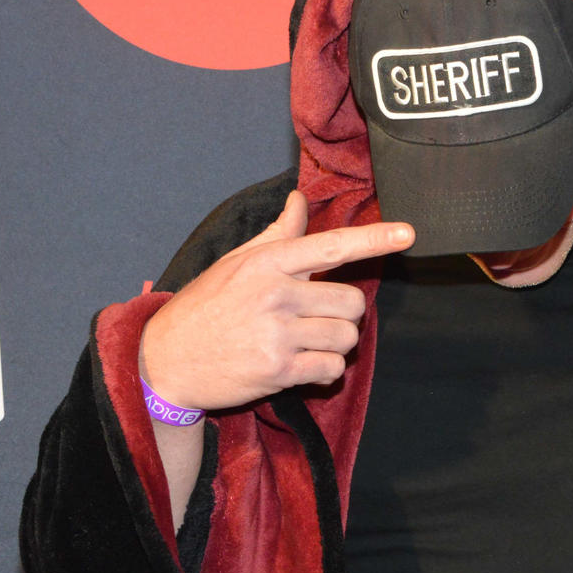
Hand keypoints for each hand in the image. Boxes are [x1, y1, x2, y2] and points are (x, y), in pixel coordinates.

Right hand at [140, 191, 412, 411]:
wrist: (164, 360)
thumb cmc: (204, 307)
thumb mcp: (235, 263)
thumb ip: (276, 235)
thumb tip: (299, 200)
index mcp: (267, 263)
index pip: (332, 246)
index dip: (375, 240)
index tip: (408, 234)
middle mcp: (275, 294)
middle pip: (353, 302)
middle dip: (345, 314)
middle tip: (320, 319)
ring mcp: (277, 333)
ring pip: (347, 337)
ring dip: (336, 345)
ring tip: (307, 343)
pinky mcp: (278, 370)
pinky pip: (332, 368)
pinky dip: (326, 371)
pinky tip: (304, 367)